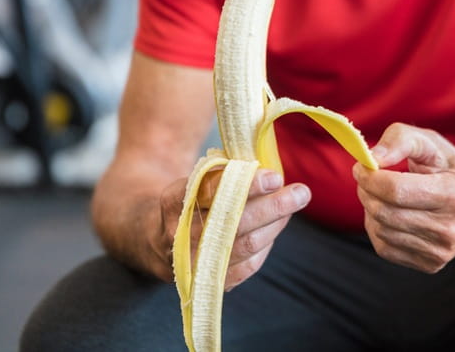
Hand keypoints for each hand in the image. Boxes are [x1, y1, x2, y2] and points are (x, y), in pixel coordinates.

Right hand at [156, 169, 310, 289]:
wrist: (153, 239)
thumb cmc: (187, 200)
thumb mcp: (195, 179)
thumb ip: (226, 174)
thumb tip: (272, 173)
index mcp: (173, 201)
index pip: (213, 192)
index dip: (247, 185)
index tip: (275, 177)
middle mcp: (179, 236)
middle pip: (234, 223)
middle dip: (272, 207)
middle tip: (301, 192)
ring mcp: (192, 263)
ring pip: (245, 245)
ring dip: (276, 224)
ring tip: (295, 202)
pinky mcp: (207, 282)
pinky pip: (247, 265)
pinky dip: (267, 244)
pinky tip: (276, 225)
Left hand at [353, 123, 454, 272]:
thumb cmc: (450, 168)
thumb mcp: (430, 142)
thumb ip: (399, 140)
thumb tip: (371, 159)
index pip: (397, 190)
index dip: (370, 177)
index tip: (361, 167)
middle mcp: (450, 227)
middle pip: (385, 212)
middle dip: (366, 192)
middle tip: (367, 179)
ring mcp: (441, 250)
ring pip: (381, 231)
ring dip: (371, 210)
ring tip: (383, 196)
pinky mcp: (431, 264)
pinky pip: (385, 248)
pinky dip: (378, 228)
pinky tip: (390, 215)